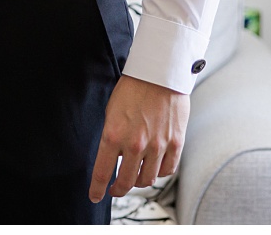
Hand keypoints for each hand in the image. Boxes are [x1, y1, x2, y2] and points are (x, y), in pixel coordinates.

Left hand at [88, 75, 188, 201]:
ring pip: (147, 179)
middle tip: (115, 189)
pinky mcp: (175, 144)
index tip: (95, 195)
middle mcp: (135, 144)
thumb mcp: (111, 112)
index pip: (102, 172)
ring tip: (135, 176)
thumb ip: (112, 138)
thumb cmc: (133, 89)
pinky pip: (167, 170)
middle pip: (126, 182)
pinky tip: (154, 167)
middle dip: (118, 189)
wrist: (159, 74)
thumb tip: (114, 158)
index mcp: (113, 135)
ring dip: (139, 181)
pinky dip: (159, 172)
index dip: (97, 188)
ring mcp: (157, 146)